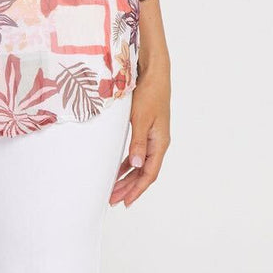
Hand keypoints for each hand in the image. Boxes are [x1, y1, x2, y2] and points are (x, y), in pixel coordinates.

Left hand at [109, 64, 170, 206]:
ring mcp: (153, 135)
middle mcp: (158, 141)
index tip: (125, 201)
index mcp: (160, 142)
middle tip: (113, 199)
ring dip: (127, 176)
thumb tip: (134, 166)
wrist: (154, 71)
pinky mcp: (146, 127)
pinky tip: (118, 167)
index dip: (137, 189)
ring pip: (140, 163)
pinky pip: (137, 151)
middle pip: (144, 171)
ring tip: (113, 188)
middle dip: (129, 187)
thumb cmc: (149, 92)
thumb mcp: (141, 119)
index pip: (149, 173)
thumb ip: (137, 143)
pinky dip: (127, 162)